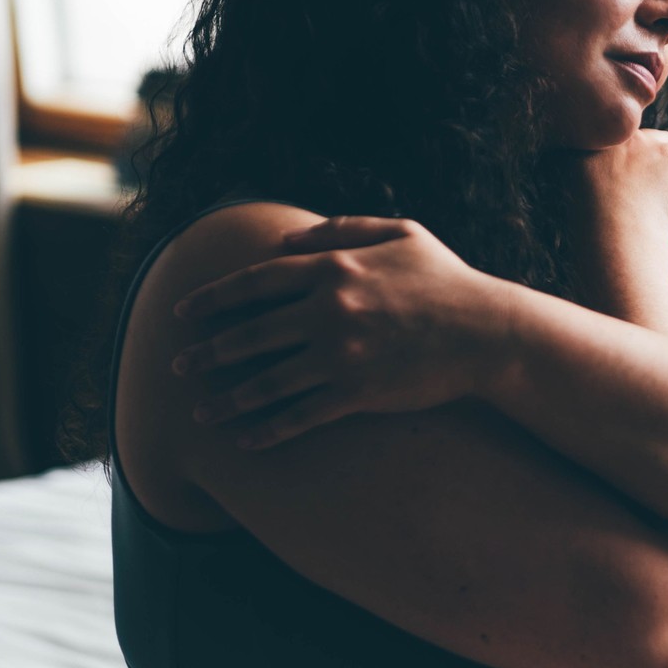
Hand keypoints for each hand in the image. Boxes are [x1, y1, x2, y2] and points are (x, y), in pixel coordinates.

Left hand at [170, 216, 513, 447]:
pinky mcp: (358, 392)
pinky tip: (246, 439)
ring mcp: (341, 354)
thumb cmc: (448, 279)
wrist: (489, 332)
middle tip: (179, 367)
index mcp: (335, 267)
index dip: (213, 298)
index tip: (183, 313)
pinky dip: (268, 429)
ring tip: (199, 413)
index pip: (256, 282)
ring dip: (227, 399)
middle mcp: (329, 310)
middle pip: (250, 334)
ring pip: (267, 381)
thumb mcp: (402, 232)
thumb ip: (342, 228)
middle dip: (207, 353)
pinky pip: (301, 415)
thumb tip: (288, 238)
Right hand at [566, 128, 667, 247]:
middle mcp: (640, 143)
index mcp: (609, 146)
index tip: (649, 167)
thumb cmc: (590, 230)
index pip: (635, 140)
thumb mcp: (573, 198)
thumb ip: (580, 188)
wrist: (615, 236)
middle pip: (667, 140)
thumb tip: (574, 195)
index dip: (645, 153)